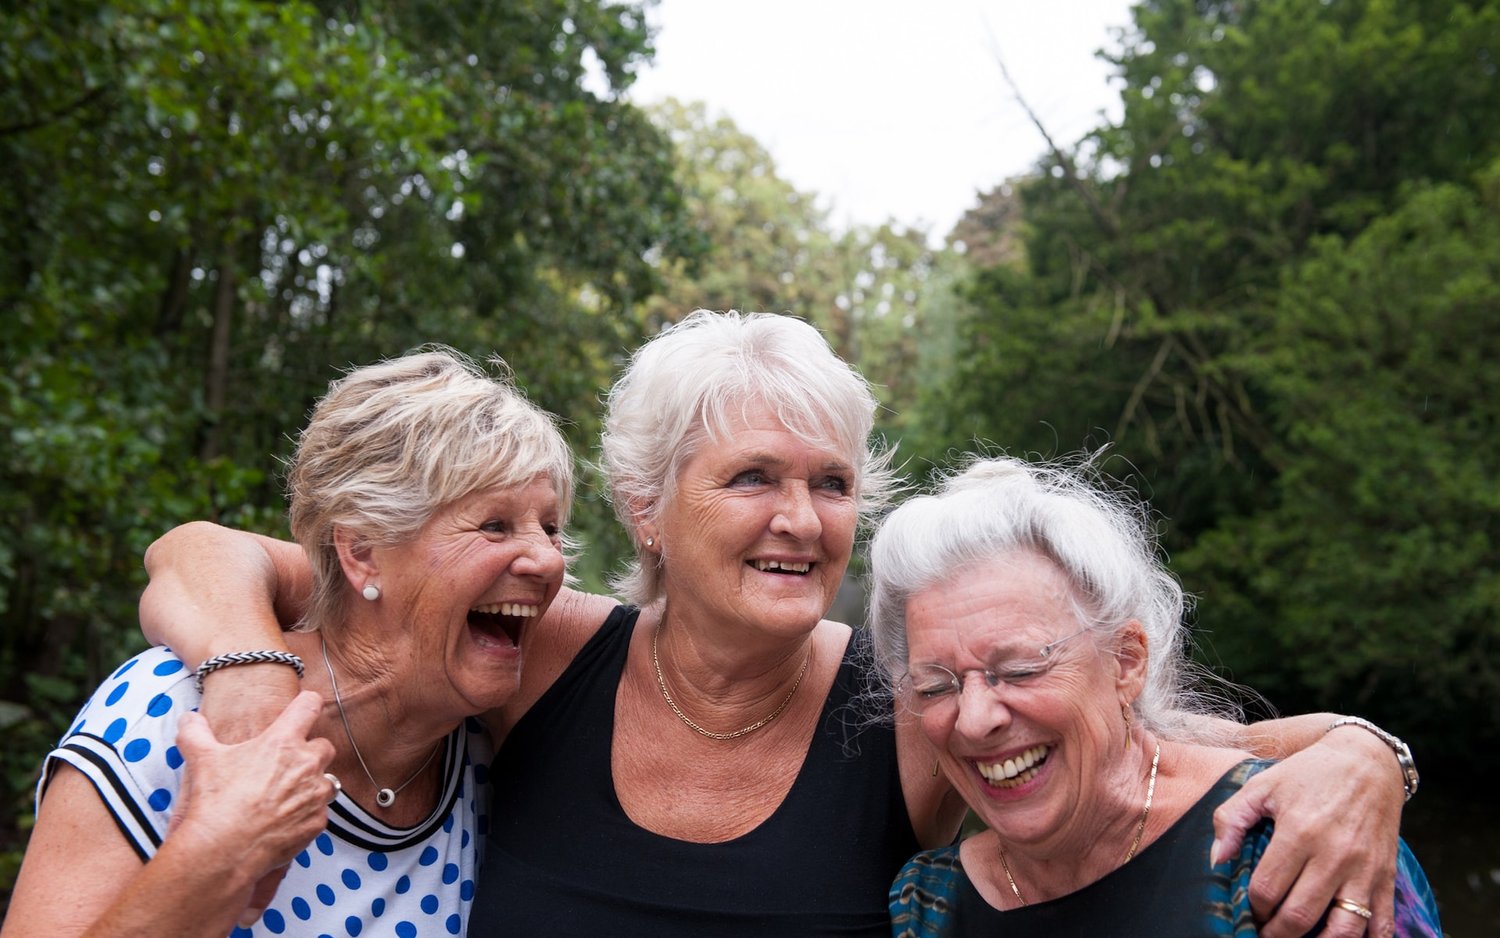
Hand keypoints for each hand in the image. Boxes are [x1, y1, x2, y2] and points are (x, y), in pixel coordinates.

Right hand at [171, 690, 336, 924]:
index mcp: (284, 742)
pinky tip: (284, 820)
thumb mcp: (202, 760)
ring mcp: (315, 795)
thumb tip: (189, 718)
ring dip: (312, 785)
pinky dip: (307, 814)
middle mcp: (307, 764)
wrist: (224, 849)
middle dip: (310, 752)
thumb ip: (196, 733)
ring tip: (285, 795)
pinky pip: (320, 812)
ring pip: (327, 781)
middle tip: (288, 764)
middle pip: (324, 746)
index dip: (307, 704)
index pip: (309, 706)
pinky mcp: (317, 822)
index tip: (303, 708)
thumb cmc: (215, 800)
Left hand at [1212, 730, 1402, 936]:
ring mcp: (1364, 870)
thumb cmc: (1308, 773)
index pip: (1267, 889)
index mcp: (1299, 832)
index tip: (1249, 910)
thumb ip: (1231, 819)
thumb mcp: (1262, 785)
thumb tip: (1217, 860)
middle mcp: (1334, 855)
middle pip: (1300, 915)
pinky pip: (1382, 924)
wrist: (1367, 762)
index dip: (1253, 907)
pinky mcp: (1387, 877)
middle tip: (1266, 934)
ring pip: (1343, 930)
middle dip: (1276, 934)